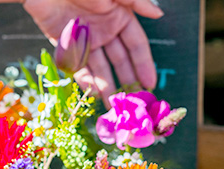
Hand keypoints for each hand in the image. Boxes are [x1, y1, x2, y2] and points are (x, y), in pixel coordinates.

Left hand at [23, 0, 163, 106]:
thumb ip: (136, 2)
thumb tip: (158, 14)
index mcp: (119, 17)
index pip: (136, 46)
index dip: (143, 64)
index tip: (149, 84)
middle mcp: (104, 30)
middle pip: (118, 60)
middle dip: (126, 80)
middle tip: (132, 101)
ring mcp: (85, 39)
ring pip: (98, 67)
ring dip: (105, 85)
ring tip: (111, 104)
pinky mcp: (65, 44)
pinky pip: (77, 65)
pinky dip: (83, 78)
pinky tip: (91, 92)